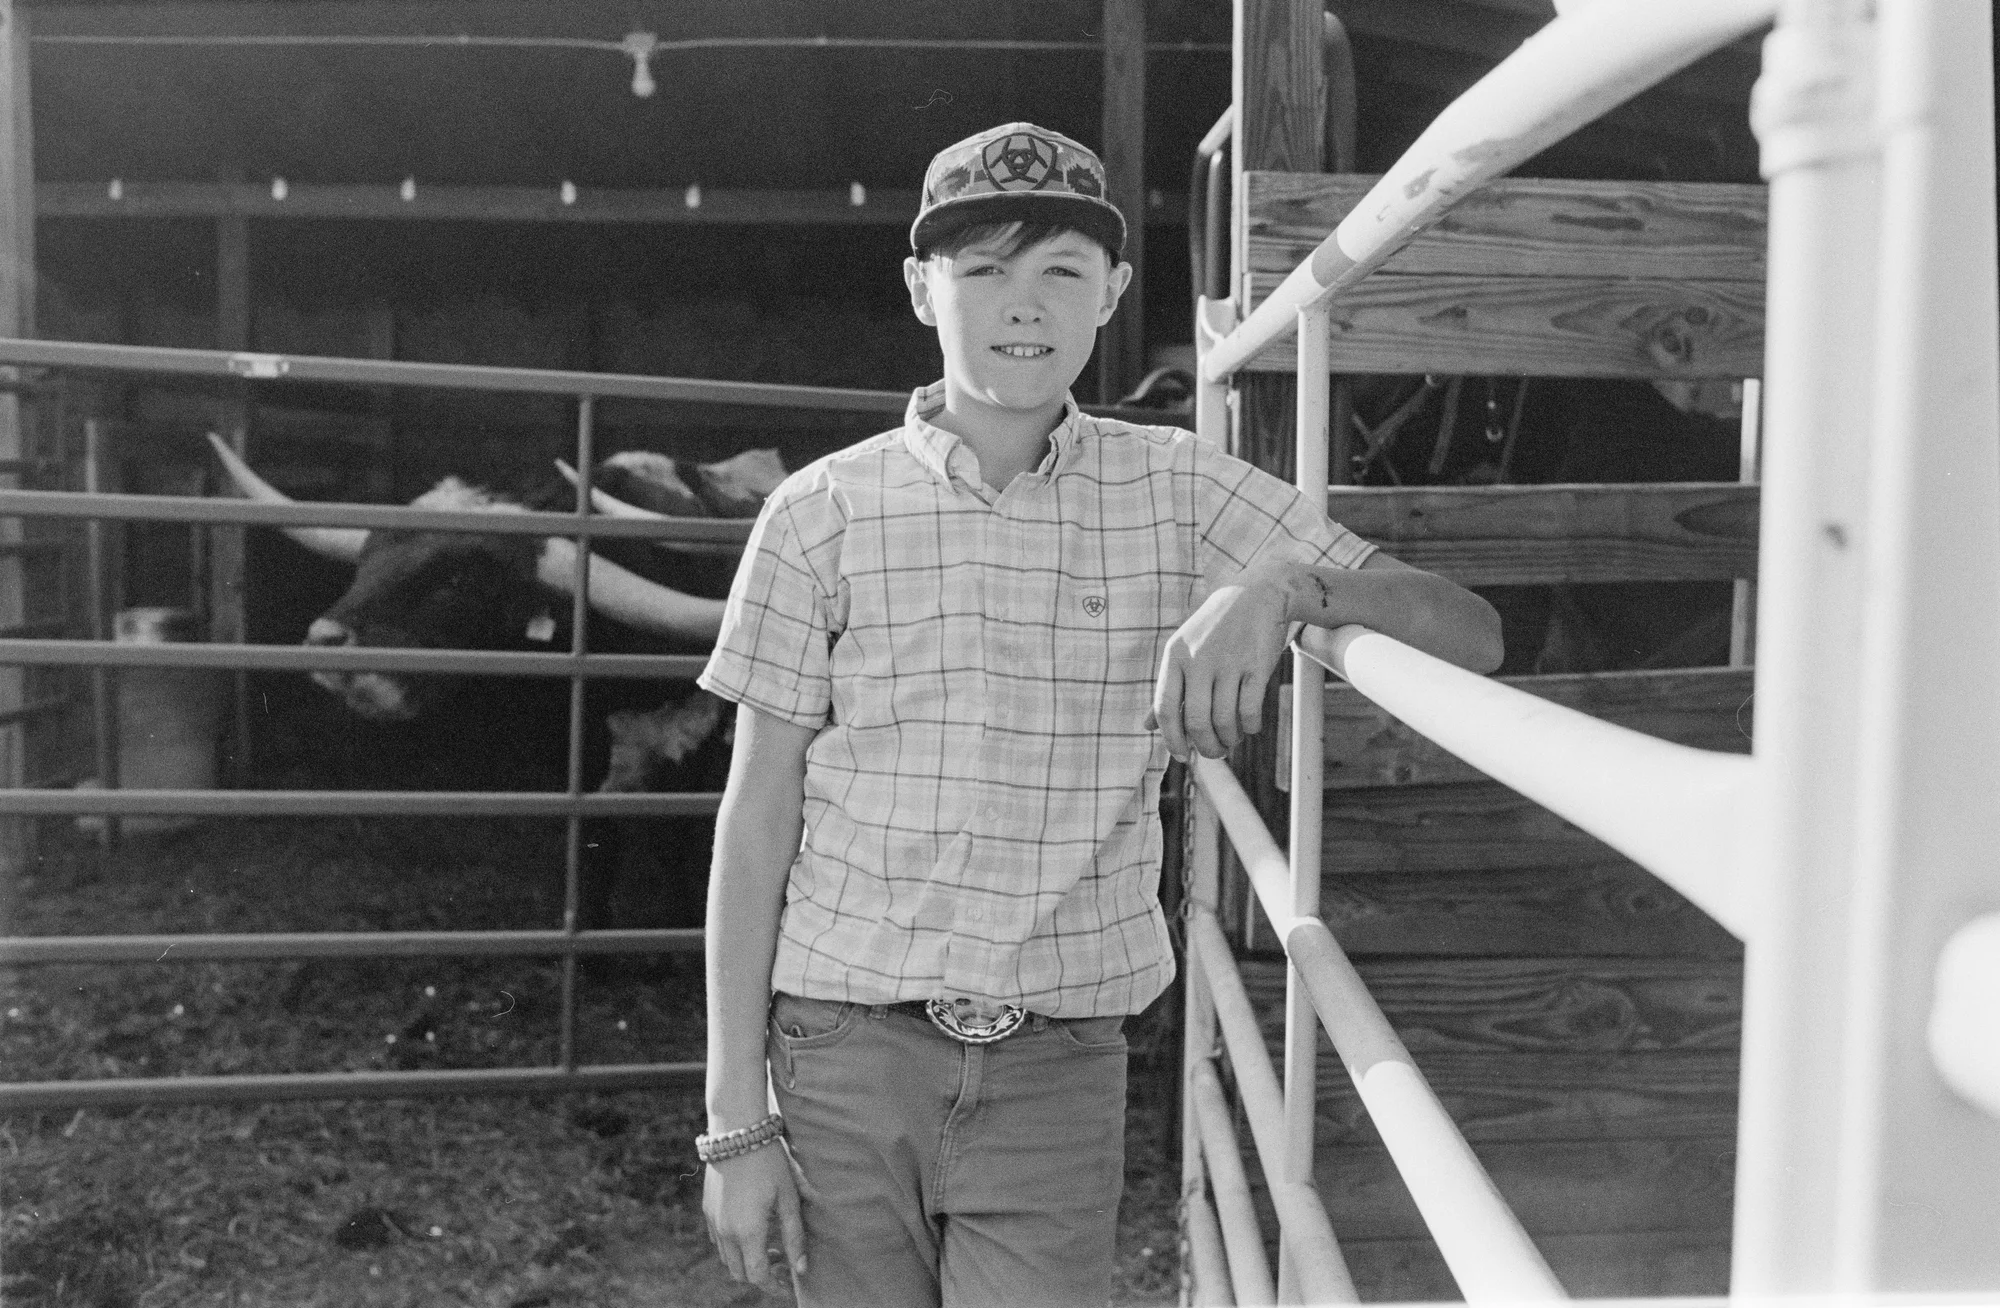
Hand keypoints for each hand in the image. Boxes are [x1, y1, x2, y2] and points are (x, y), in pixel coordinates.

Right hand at [703, 1142, 806, 1290]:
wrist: (737, 1132)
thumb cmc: (769, 1163)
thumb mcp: (789, 1198)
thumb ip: (795, 1237)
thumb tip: (801, 1268)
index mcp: (747, 1232)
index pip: (758, 1276)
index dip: (774, 1286)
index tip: (789, 1283)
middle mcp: (725, 1232)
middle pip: (740, 1273)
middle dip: (761, 1276)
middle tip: (783, 1262)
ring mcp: (713, 1221)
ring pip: (727, 1258)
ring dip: (747, 1261)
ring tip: (770, 1244)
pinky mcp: (707, 1209)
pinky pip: (718, 1240)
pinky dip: (734, 1246)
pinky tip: (752, 1229)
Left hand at [1147, 566, 1290, 758]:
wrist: (1255, 595)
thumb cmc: (1214, 630)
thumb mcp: (1183, 652)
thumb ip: (1168, 689)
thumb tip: (1146, 726)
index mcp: (1175, 656)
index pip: (1164, 707)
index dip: (1170, 738)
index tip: (1181, 755)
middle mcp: (1198, 658)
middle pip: (1195, 720)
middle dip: (1205, 746)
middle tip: (1214, 752)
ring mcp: (1228, 661)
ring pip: (1223, 719)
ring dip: (1228, 738)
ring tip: (1231, 739)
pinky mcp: (1257, 665)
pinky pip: (1249, 709)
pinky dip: (1249, 727)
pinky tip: (1249, 727)